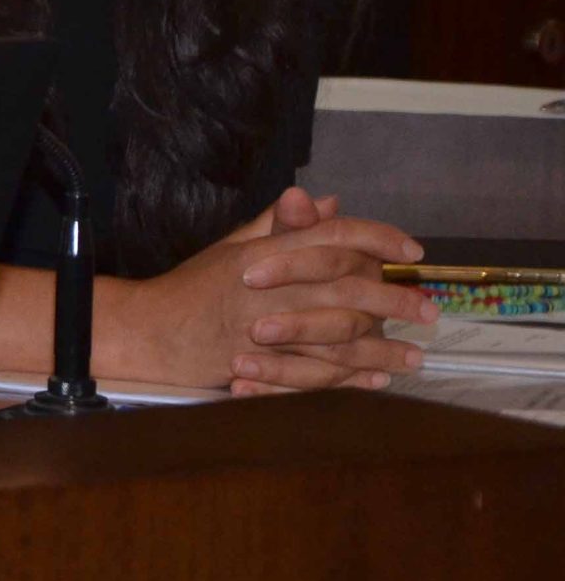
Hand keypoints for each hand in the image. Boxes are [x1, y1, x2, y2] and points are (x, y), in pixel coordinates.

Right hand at [104, 189, 431, 392]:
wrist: (150, 331)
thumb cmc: (194, 287)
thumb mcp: (234, 245)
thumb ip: (283, 226)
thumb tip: (326, 203)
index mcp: (264, 252)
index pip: (330, 236)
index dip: (376, 238)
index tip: (411, 251)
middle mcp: (268, 288)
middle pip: (345, 289)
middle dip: (394, 300)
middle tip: (429, 309)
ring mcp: (264, 330)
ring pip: (339, 337)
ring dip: (383, 347)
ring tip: (415, 354)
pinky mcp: (263, 366)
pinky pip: (318, 373)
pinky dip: (353, 377)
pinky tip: (378, 377)